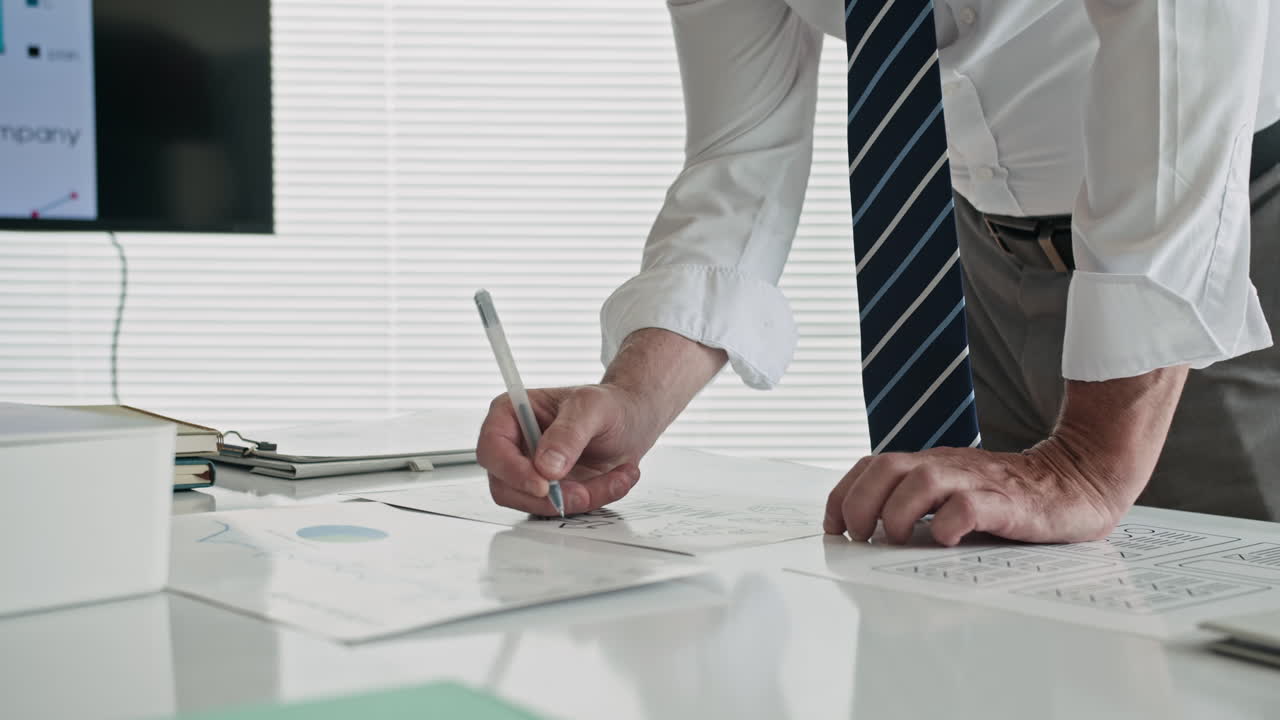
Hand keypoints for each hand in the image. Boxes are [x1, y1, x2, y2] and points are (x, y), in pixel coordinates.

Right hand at [477, 384, 658, 515]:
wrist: (632, 420)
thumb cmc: (608, 405)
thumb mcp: (592, 407)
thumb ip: (569, 433)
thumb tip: (546, 466)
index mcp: (511, 414)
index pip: (492, 449)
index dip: (512, 471)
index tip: (543, 484)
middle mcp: (515, 446)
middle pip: (506, 487)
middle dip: (548, 496)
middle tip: (585, 490)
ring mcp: (532, 472)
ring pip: (536, 505)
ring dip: (579, 499)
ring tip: (615, 476)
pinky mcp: (552, 492)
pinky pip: (563, 509)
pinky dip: (594, 500)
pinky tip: (617, 479)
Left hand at [823, 436, 1128, 546]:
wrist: (1079, 478)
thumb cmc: (1012, 494)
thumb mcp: (955, 494)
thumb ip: (919, 505)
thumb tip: (870, 537)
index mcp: (930, 464)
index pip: (871, 466)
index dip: (842, 494)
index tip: (832, 528)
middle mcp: (948, 467)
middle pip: (886, 467)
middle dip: (860, 502)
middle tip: (859, 536)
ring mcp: (978, 482)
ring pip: (922, 479)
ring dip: (897, 511)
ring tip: (895, 538)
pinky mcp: (1009, 502)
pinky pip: (972, 505)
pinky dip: (950, 522)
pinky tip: (946, 540)